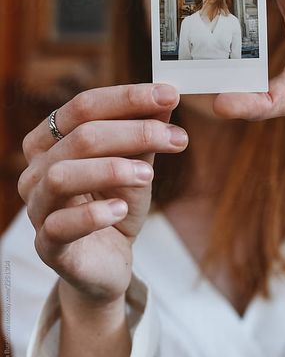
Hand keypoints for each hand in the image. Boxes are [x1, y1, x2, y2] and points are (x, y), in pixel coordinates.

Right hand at [18, 83, 187, 303]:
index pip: (84, 106)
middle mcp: (37, 170)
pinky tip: (121, 210)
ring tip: (148, 174)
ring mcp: (37, 207)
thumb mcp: (136, 164)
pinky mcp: (47, 246)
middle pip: (80, 137)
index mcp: (53, 140)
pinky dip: (93, 215)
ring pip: (62, 176)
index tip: (169, 95)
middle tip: (176, 138)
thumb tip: (165, 100)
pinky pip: (60, 225)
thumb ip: (145, 134)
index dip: (128, 97)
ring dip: (111, 169)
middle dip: (133, 132)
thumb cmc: (116, 203)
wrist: (108, 260)